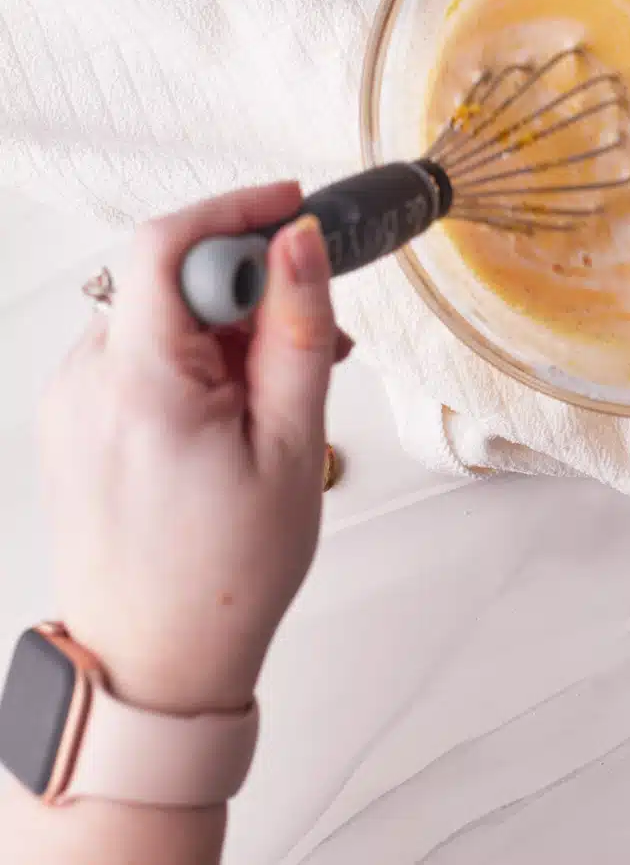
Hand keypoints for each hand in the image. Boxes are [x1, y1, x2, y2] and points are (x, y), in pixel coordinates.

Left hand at [39, 183, 348, 716]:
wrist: (152, 666)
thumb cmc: (225, 572)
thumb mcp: (292, 445)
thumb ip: (296, 330)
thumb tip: (299, 240)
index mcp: (138, 384)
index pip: (168, 242)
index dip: (236, 210)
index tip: (294, 209)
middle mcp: (83, 381)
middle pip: (167, 279)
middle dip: (247, 287)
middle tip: (316, 335)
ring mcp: (68, 403)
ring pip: (155, 317)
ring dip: (222, 329)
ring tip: (277, 394)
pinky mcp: (69, 422)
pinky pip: (134, 355)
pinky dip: (189, 361)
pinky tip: (232, 411)